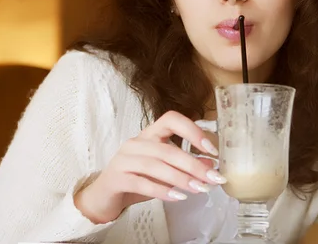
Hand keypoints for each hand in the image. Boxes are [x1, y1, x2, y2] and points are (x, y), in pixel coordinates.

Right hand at [73, 111, 224, 223]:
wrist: (104, 196)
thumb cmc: (137, 179)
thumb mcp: (164, 171)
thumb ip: (185, 165)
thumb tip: (211, 164)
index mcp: (149, 134)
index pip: (171, 119)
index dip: (192, 131)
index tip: (212, 149)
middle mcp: (136, 142)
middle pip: (167, 148)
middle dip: (193, 164)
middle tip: (213, 178)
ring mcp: (124, 159)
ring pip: (156, 165)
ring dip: (181, 178)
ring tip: (200, 189)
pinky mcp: (116, 178)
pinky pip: (141, 182)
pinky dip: (162, 190)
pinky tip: (178, 197)